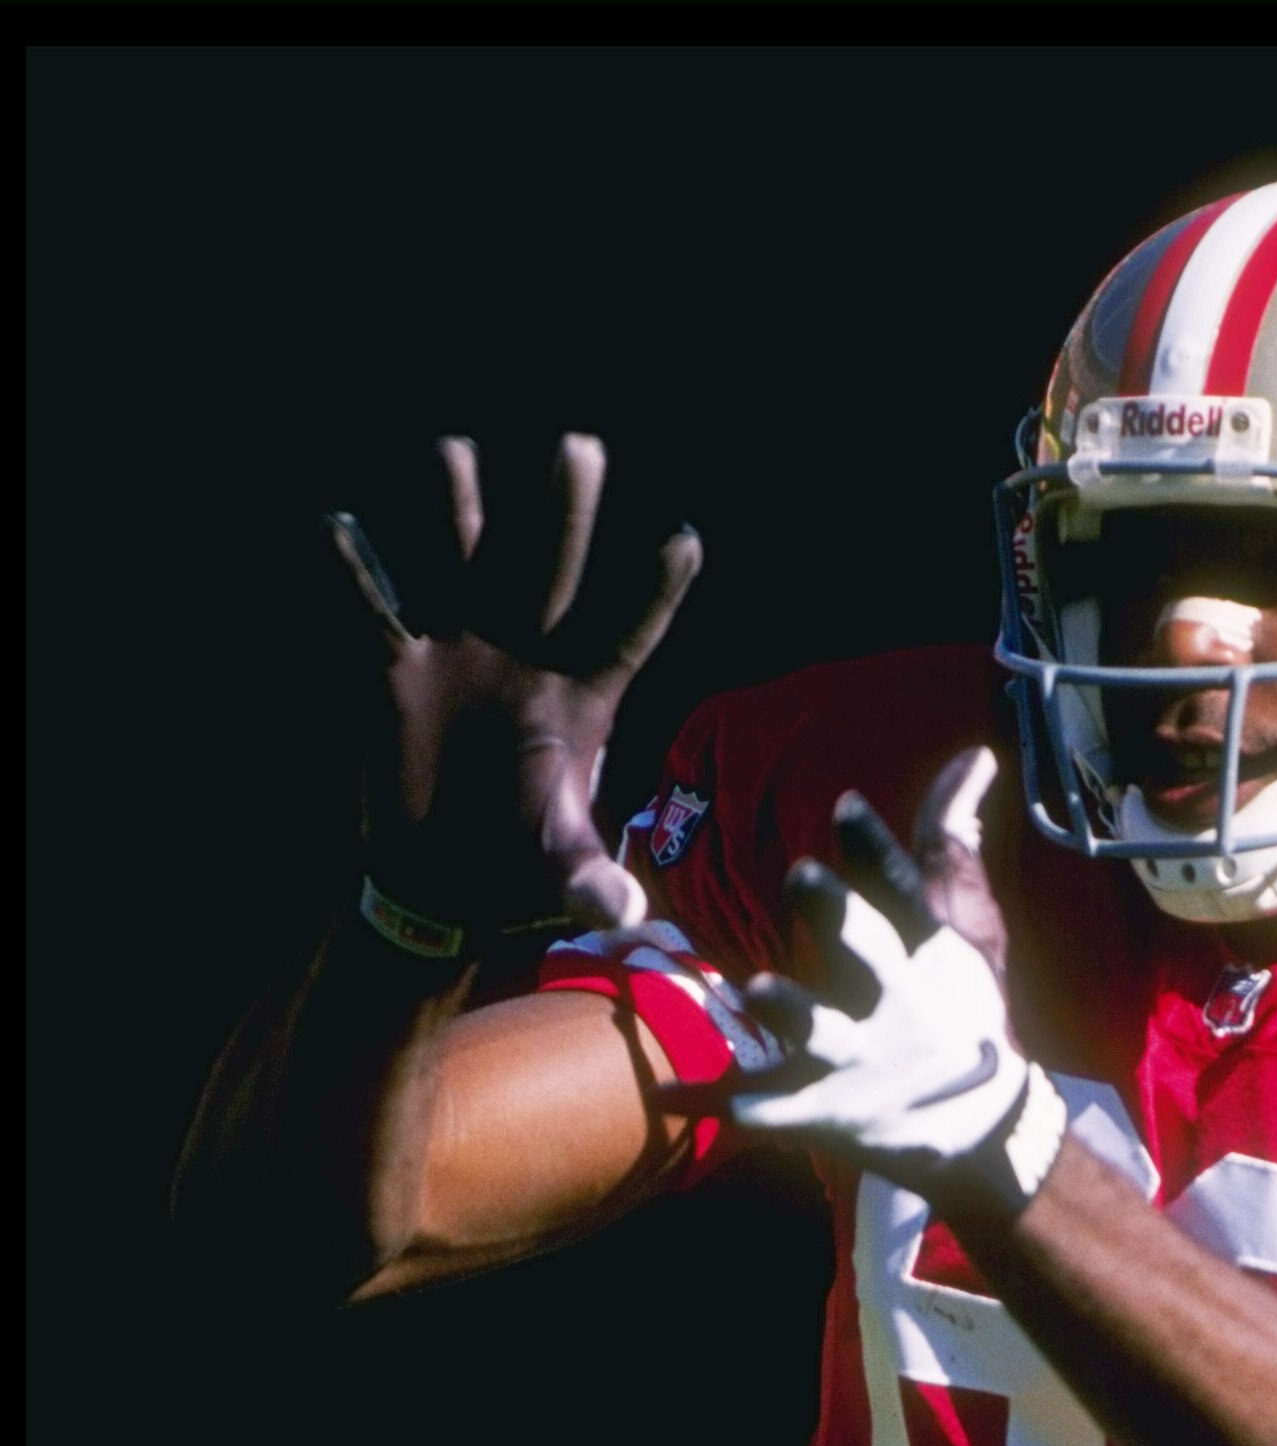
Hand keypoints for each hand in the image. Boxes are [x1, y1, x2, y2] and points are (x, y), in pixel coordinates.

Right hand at [329, 435, 699, 946]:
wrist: (442, 883)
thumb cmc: (517, 869)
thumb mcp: (558, 875)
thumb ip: (588, 880)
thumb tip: (620, 915)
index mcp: (582, 698)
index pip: (627, 635)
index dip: (656, 594)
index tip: (687, 540)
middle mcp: (525, 656)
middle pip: (548, 570)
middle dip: (562, 512)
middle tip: (580, 446)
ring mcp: (459, 653)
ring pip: (462, 560)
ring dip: (457, 506)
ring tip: (454, 450)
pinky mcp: (396, 672)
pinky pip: (370, 610)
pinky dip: (350, 571)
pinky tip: (335, 526)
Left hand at [733, 752, 1065, 1214]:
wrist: (983, 1133)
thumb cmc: (965, 1016)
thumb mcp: (968, 933)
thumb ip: (948, 844)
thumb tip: (972, 754)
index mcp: (926, 954)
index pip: (903, 892)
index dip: (875, 848)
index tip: (843, 801)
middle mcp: (897, 1004)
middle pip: (869, 954)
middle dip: (838, 917)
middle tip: (799, 873)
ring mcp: (862, 1062)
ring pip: (821, 1033)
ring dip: (789, 1010)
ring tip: (753, 988)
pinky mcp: (829, 1112)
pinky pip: (766, 1108)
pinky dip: (717, 1101)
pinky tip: (665, 1092)